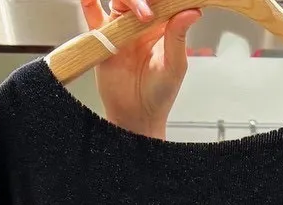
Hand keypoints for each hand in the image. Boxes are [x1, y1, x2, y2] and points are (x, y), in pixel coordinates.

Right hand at [79, 0, 200, 138]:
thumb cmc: (159, 94)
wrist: (136, 116)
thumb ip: (178, 37)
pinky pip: (93, 13)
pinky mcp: (102, 36)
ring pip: (119, 0)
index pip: (164, 1)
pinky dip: (89, 2)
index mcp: (162, 26)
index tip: (168, 2)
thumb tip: (192, 11)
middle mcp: (141, 23)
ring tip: (141, 14)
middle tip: (150, 14)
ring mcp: (121, 27)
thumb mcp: (174, 66)